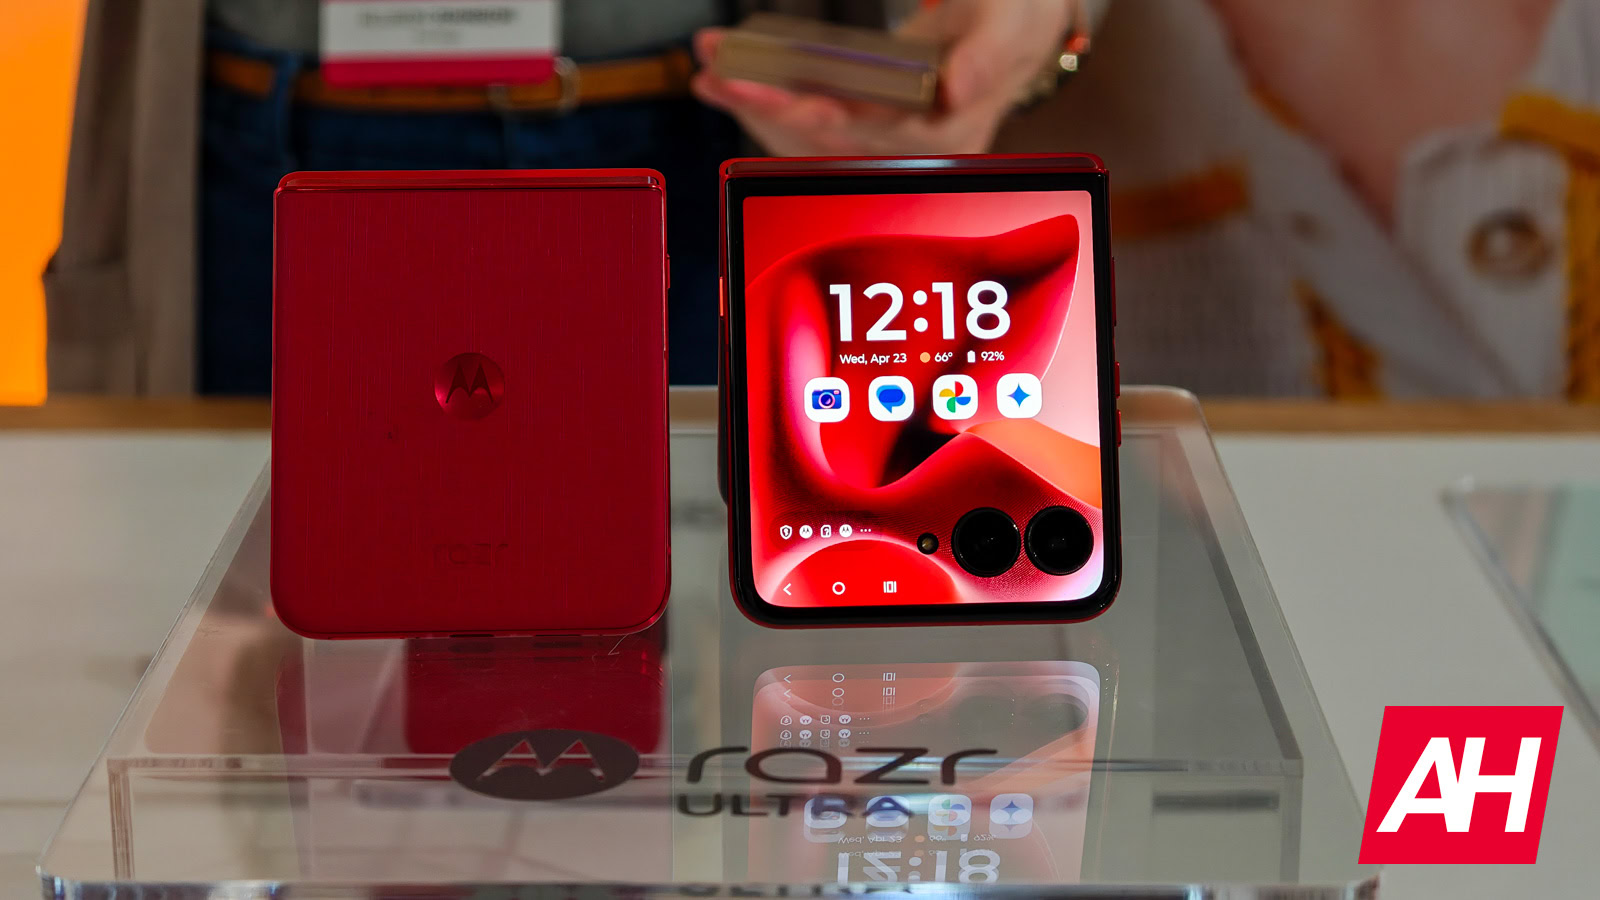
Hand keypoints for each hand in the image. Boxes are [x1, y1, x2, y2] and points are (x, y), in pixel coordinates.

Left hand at [692, 0, 1075, 156]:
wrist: (1014, 27)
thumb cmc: (1014, 19)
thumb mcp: (1009, 23)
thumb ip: (986, 57)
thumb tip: (955, 89)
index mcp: (951, 132)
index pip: (875, 132)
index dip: (827, 119)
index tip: (791, 100)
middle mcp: (910, 147)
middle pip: (827, 137)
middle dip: (767, 105)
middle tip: (718, 73)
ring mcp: (883, 137)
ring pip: (807, 133)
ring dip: (753, 101)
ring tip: (707, 68)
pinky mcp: (861, 121)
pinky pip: (806, 117)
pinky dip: (764, 96)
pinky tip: (725, 77)